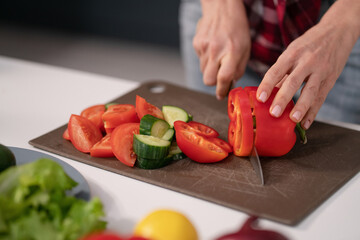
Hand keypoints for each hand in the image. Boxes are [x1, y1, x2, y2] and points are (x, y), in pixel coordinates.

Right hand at [193, 0, 250, 99]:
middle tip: (220, 76)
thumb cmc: (237, 28)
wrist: (222, 7)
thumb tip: (230, 84)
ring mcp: (204, 47)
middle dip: (214, 82)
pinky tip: (212, 48)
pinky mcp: (196, 43)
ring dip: (210, 69)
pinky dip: (206, 58)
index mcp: (232, 51)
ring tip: (218, 55)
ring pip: (203, 71)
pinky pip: (200, 60)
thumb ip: (238, 68)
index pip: (224, 77)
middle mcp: (216, 50)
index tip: (221, 95)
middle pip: (208, 80)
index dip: (222, 90)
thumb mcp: (245, 48)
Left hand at [256, 0, 359, 128]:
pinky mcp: (330, 79)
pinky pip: (321, 97)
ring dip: (301, 107)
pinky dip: (313, 112)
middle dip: (283, 98)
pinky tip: (306, 123)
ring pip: (310, 91)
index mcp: (292, 54)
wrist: (338, 31)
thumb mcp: (292, 52)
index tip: (260, 98)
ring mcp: (320, 70)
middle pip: (293, 82)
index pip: (276, 70)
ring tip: (293, 120)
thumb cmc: (308, 44)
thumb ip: (281, 72)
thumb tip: (267, 93)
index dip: (267, 85)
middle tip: (274, 113)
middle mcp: (306, 61)